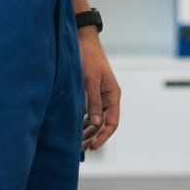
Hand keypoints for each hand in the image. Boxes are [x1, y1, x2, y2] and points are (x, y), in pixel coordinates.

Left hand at [79, 27, 120, 151]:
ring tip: (77, 142)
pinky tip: (76, 128)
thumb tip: (96, 124)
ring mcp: (100, 95)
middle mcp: (108, 97)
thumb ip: (94, 103)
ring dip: (89, 131)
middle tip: (81, 148)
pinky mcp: (91, 93)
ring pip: (97, 119)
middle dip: (94, 137)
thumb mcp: (90, 81)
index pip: (112, 122)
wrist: (82, 40)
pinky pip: (91, 112)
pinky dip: (84, 122)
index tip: (93, 147)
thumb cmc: (88, 58)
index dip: (103, 136)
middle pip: (105, 123)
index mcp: (113, 94)